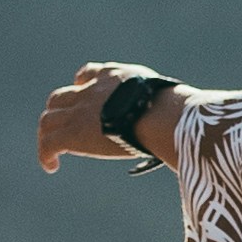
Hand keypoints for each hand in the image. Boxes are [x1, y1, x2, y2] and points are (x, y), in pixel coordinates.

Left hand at [38, 61, 185, 172]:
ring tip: (52, 152)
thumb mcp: (172, 101)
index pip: (89, 73)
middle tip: (64, 129)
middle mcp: (92, 90)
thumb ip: (172, 109)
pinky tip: (51, 167)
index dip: (81, 85)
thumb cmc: (177, 112)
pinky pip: (48, 143)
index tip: (81, 93)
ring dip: (48, 134)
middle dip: (59, 111)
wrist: (160, 115)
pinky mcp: (72, 133)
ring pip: (48, 119)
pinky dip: (45, 154)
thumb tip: (196, 122)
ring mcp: (79, 111)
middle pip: (61, 97)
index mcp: (115, 78)